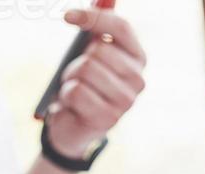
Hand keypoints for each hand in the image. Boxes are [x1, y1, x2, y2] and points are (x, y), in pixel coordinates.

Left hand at [43, 9, 146, 158]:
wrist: (74, 126)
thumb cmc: (84, 84)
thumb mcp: (89, 52)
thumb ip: (98, 25)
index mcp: (137, 57)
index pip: (121, 27)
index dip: (94, 17)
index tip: (67, 16)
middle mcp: (138, 79)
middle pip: (99, 49)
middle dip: (77, 59)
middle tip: (76, 74)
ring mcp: (126, 101)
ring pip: (86, 68)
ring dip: (70, 77)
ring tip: (75, 89)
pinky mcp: (109, 119)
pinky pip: (76, 91)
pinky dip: (66, 95)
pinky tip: (73, 105)